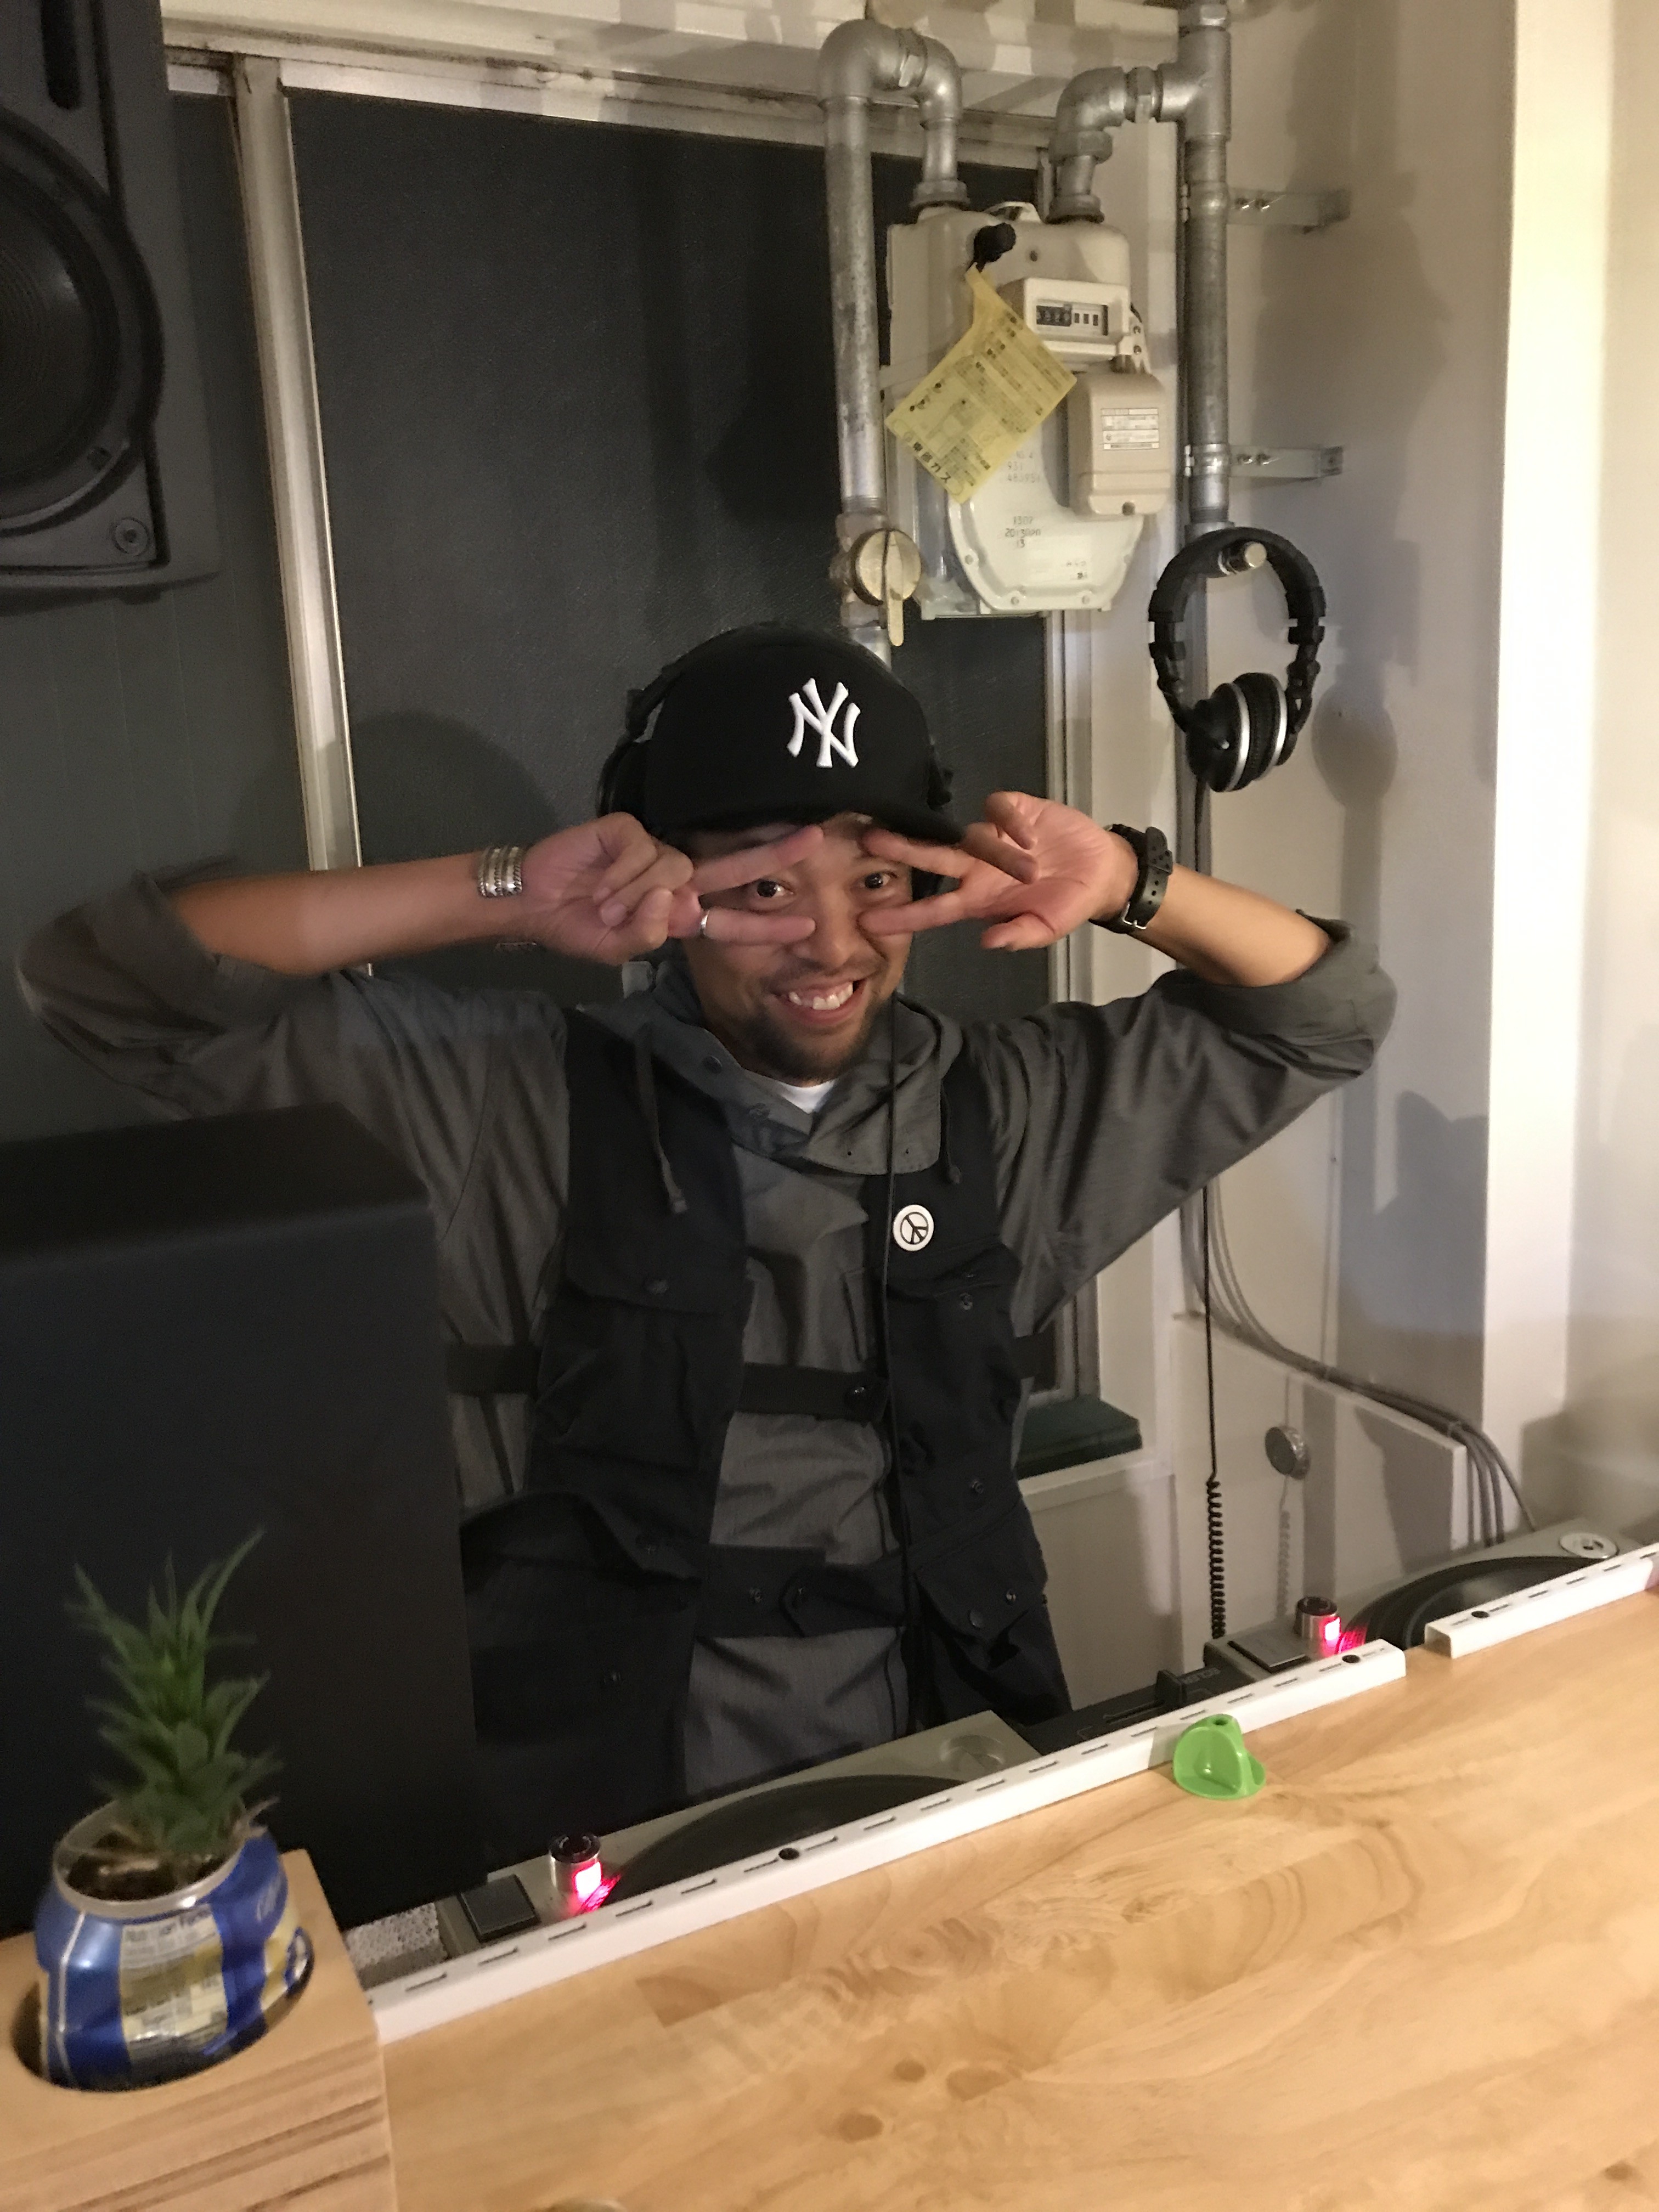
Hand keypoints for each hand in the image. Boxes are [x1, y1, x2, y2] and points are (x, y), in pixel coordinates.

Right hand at [518, 816, 822, 962]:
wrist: (534, 902)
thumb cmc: (578, 927)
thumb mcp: (619, 948)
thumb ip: (651, 934)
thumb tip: (676, 902)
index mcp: (678, 912)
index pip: (730, 919)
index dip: (767, 924)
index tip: (809, 926)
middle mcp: (675, 879)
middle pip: (731, 868)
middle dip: (772, 855)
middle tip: (814, 840)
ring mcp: (654, 851)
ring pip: (674, 868)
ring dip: (638, 894)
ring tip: (605, 905)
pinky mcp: (629, 830)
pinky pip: (644, 853)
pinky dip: (622, 875)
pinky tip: (600, 884)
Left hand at [861, 792, 1137, 950]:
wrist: (1102, 872)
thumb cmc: (1068, 904)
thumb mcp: (1047, 928)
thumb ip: (1019, 935)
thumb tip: (988, 942)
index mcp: (978, 900)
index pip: (934, 909)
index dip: (904, 916)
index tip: (870, 923)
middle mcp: (977, 868)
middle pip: (933, 859)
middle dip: (902, 851)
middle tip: (869, 843)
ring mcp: (993, 838)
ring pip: (968, 835)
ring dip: (983, 848)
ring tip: (1024, 867)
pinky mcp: (1014, 811)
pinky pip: (998, 809)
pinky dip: (1009, 822)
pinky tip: (1030, 837)